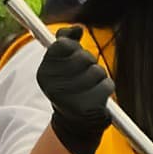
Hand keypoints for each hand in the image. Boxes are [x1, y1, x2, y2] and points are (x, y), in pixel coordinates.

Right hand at [36, 31, 113, 153]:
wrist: (74, 125)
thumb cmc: (70, 89)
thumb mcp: (61, 66)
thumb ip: (65, 42)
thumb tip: (77, 28)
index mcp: (44, 73)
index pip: (63, 44)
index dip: (74, 49)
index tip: (73, 60)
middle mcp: (55, 86)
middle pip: (83, 56)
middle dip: (89, 64)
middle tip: (83, 78)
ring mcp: (72, 98)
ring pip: (97, 70)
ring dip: (99, 78)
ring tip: (90, 89)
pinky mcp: (89, 108)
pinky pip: (107, 85)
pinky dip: (106, 89)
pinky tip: (97, 97)